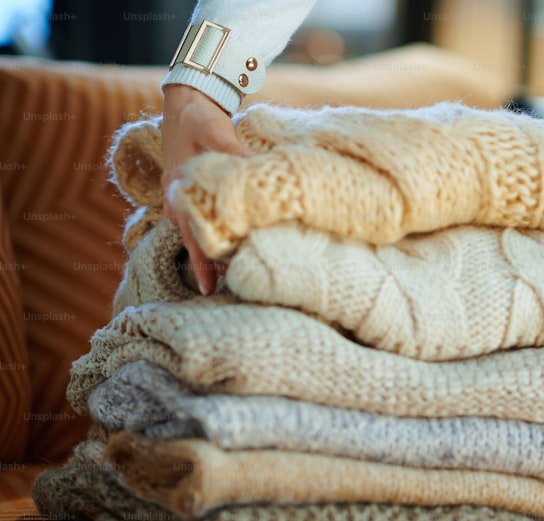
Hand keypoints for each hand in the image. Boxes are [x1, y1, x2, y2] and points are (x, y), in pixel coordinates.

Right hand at [161, 84, 250, 294]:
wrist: (187, 103)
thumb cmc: (200, 117)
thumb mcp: (216, 131)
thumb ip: (235, 151)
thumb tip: (255, 169)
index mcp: (181, 193)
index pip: (192, 237)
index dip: (202, 263)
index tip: (210, 287)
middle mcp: (180, 203)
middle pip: (199, 243)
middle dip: (215, 265)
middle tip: (240, 285)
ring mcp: (186, 200)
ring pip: (203, 235)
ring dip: (220, 252)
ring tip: (244, 272)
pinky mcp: (196, 196)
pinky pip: (207, 222)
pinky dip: (222, 235)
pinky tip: (241, 245)